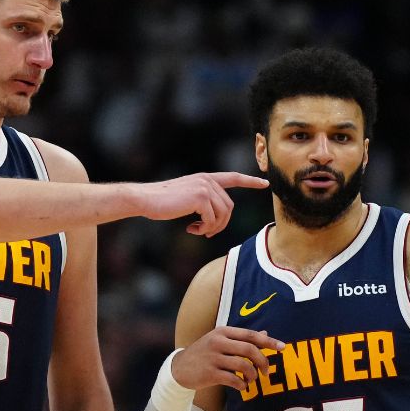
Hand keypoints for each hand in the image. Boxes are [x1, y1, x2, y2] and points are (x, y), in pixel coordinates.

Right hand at [135, 172, 268, 236]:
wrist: (145, 199)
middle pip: (229, 206)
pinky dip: (204, 229)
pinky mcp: (200, 197)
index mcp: (205, 178)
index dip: (250, 181)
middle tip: (206, 232)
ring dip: (212, 227)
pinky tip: (191, 229)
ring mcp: (204, 187)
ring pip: (223, 214)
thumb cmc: (162, 202)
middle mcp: (207, 180)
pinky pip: (212, 219)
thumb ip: (203, 201)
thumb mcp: (186, 198)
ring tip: (198, 230)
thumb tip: (216, 219)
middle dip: (221, 223)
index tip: (264, 183)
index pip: (232, 178)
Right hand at [172, 327, 284, 391]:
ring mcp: (213, 358)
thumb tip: (265, 334)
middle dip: (262, 361)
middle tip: (266, 371)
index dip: (268, 341)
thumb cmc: (204, 353)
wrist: (179, 368)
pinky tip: (242, 386)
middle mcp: (217, 342)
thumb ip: (241, 338)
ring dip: (252, 375)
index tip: (282, 347)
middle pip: (249, 349)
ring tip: (252, 379)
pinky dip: (242, 384)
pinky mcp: (210, 373)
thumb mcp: (220, 340)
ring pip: (243, 366)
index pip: (250, 334)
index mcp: (222, 332)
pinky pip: (233, 379)